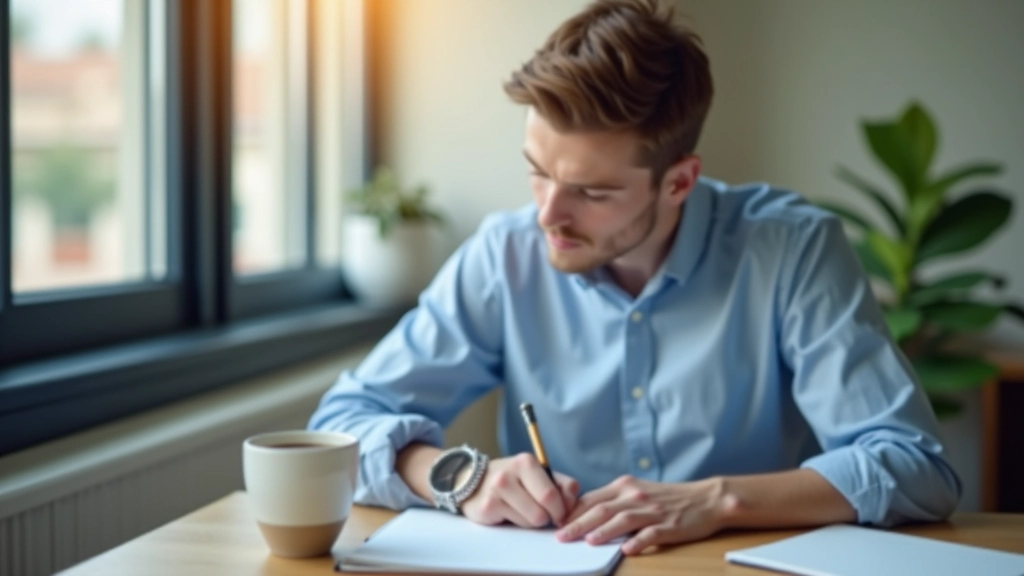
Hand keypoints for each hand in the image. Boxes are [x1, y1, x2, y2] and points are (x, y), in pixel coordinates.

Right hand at [460, 453, 579, 527]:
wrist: (472, 482)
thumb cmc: (512, 480)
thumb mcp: (536, 475)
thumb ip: (560, 484)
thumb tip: (573, 504)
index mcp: (526, 462)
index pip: (556, 492)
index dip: (564, 507)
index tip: (561, 511)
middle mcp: (510, 473)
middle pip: (545, 507)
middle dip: (551, 517)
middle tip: (547, 516)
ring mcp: (497, 490)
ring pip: (533, 519)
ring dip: (534, 521)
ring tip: (524, 510)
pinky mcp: (488, 506)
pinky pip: (518, 524)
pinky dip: (519, 522)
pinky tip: (510, 512)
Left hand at [556, 475, 728, 554]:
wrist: (706, 499)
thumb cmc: (668, 498)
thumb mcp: (637, 491)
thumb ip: (613, 501)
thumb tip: (584, 515)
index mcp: (624, 486)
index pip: (592, 498)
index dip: (572, 512)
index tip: (556, 523)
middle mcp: (635, 496)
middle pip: (602, 509)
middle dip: (579, 523)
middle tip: (561, 536)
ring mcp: (652, 510)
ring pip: (622, 520)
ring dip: (603, 531)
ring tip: (587, 541)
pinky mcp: (669, 525)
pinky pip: (651, 534)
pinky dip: (638, 542)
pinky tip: (627, 550)